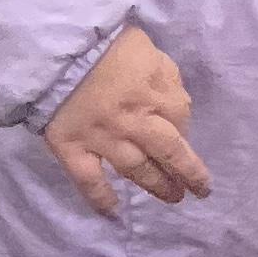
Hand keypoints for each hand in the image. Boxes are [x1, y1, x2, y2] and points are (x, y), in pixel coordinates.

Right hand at [45, 26, 208, 215]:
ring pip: (136, 169)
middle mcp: (133, 121)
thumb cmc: (108, 45)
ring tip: (171, 198)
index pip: (181, 118)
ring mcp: (102, 139)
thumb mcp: (150, 50)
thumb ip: (166, 79)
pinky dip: (101, 199)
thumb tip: (176, 108)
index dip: (186, 130)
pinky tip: (114, 212)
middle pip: (167, 152)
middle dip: (186, 173)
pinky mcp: (72, 149)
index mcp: (153, 92)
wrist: (59, 48)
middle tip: (198, 191)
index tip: (184, 136)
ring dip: (155, 186)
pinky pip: (89, 181)